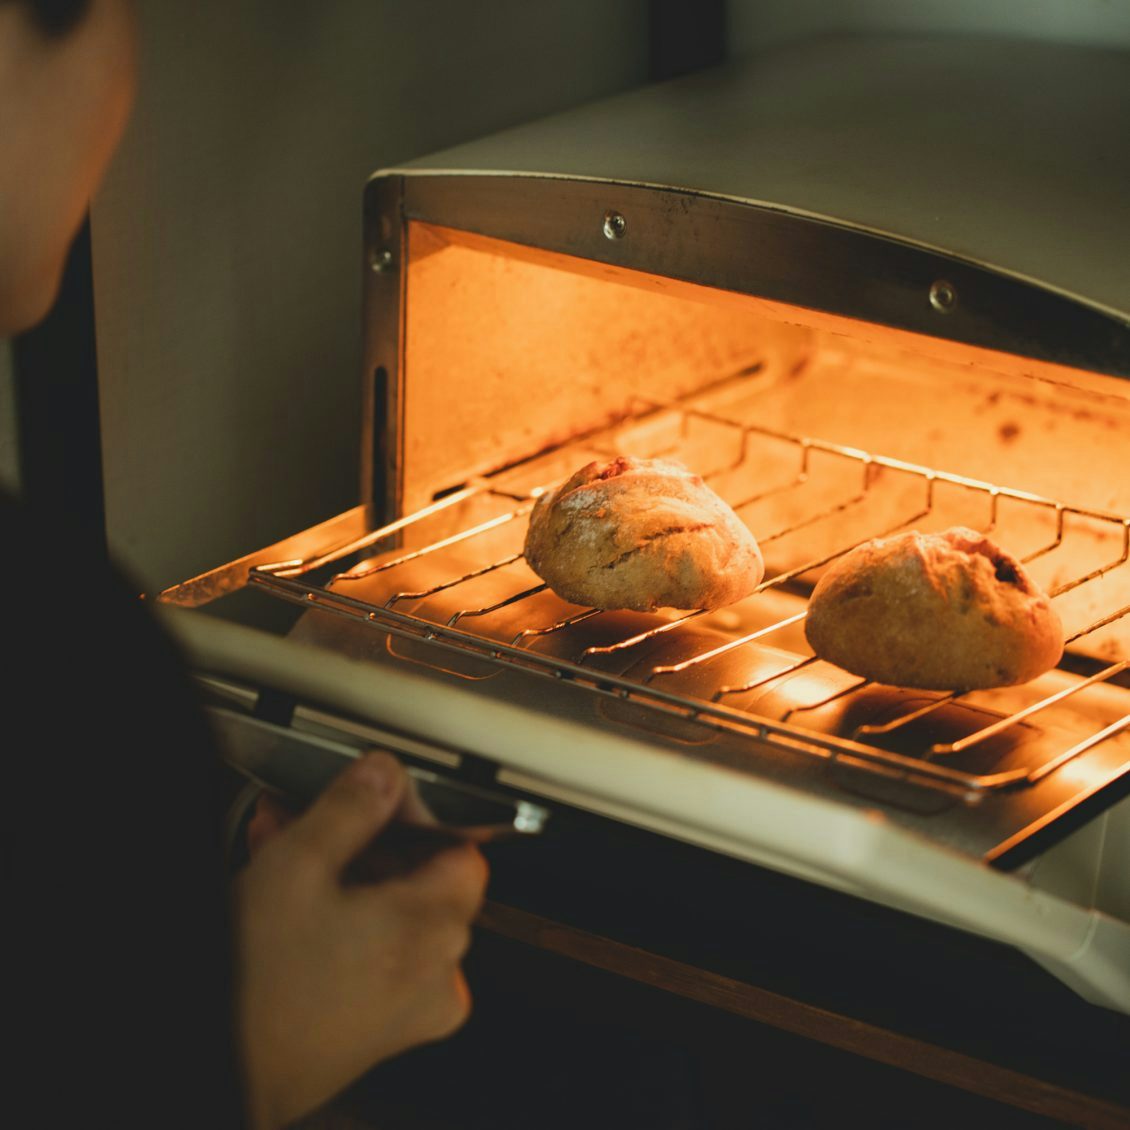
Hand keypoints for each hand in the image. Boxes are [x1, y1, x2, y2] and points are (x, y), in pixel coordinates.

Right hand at [233, 752, 487, 1128]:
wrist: (225, 1071)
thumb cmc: (256, 989)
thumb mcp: (297, 868)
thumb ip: (351, 807)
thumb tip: (385, 774)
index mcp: (432, 928)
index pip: (464, 850)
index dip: (419, 819)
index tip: (376, 806)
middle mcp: (438, 972)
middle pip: (424, 880)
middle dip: (365, 844)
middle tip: (313, 824)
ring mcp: (414, 1006)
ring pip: (395, 914)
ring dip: (346, 876)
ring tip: (285, 853)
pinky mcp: (386, 1027)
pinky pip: (380, 953)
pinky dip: (346, 921)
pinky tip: (293, 902)